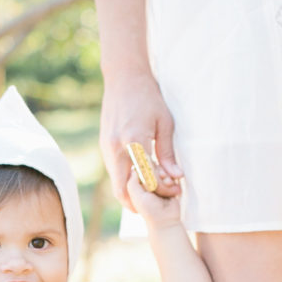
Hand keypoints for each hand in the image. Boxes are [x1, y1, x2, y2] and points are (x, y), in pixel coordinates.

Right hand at [100, 71, 182, 208]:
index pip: (146, 179)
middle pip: (123, 192)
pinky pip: (115, 173)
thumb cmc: (148, 97)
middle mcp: (116, 149)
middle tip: (158, 203)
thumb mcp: (165, 123)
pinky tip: (142, 176)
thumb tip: (176, 177)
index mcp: (133, 141)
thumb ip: (167, 153)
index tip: (175, 189)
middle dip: (140, 203)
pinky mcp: (104, 148)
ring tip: (153, 190)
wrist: (123, 78)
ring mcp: (106, 149)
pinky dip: (127, 181)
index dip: (161, 189)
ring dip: (133, 193)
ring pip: (117, 185)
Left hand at [126, 170, 181, 229]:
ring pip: (162, 170)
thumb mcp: (136, 195)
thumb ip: (132, 182)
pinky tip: (171, 186)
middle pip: (152, 167)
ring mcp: (158, 183)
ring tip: (166, 187)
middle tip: (158, 184)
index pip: (140, 168)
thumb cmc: (150, 210)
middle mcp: (147, 183)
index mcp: (137, 185)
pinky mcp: (168, 185)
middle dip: (157, 174)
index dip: (145, 169)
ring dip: (165, 177)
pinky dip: (171, 180)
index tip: (148, 174)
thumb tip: (135, 168)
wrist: (166, 219)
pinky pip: (170, 175)